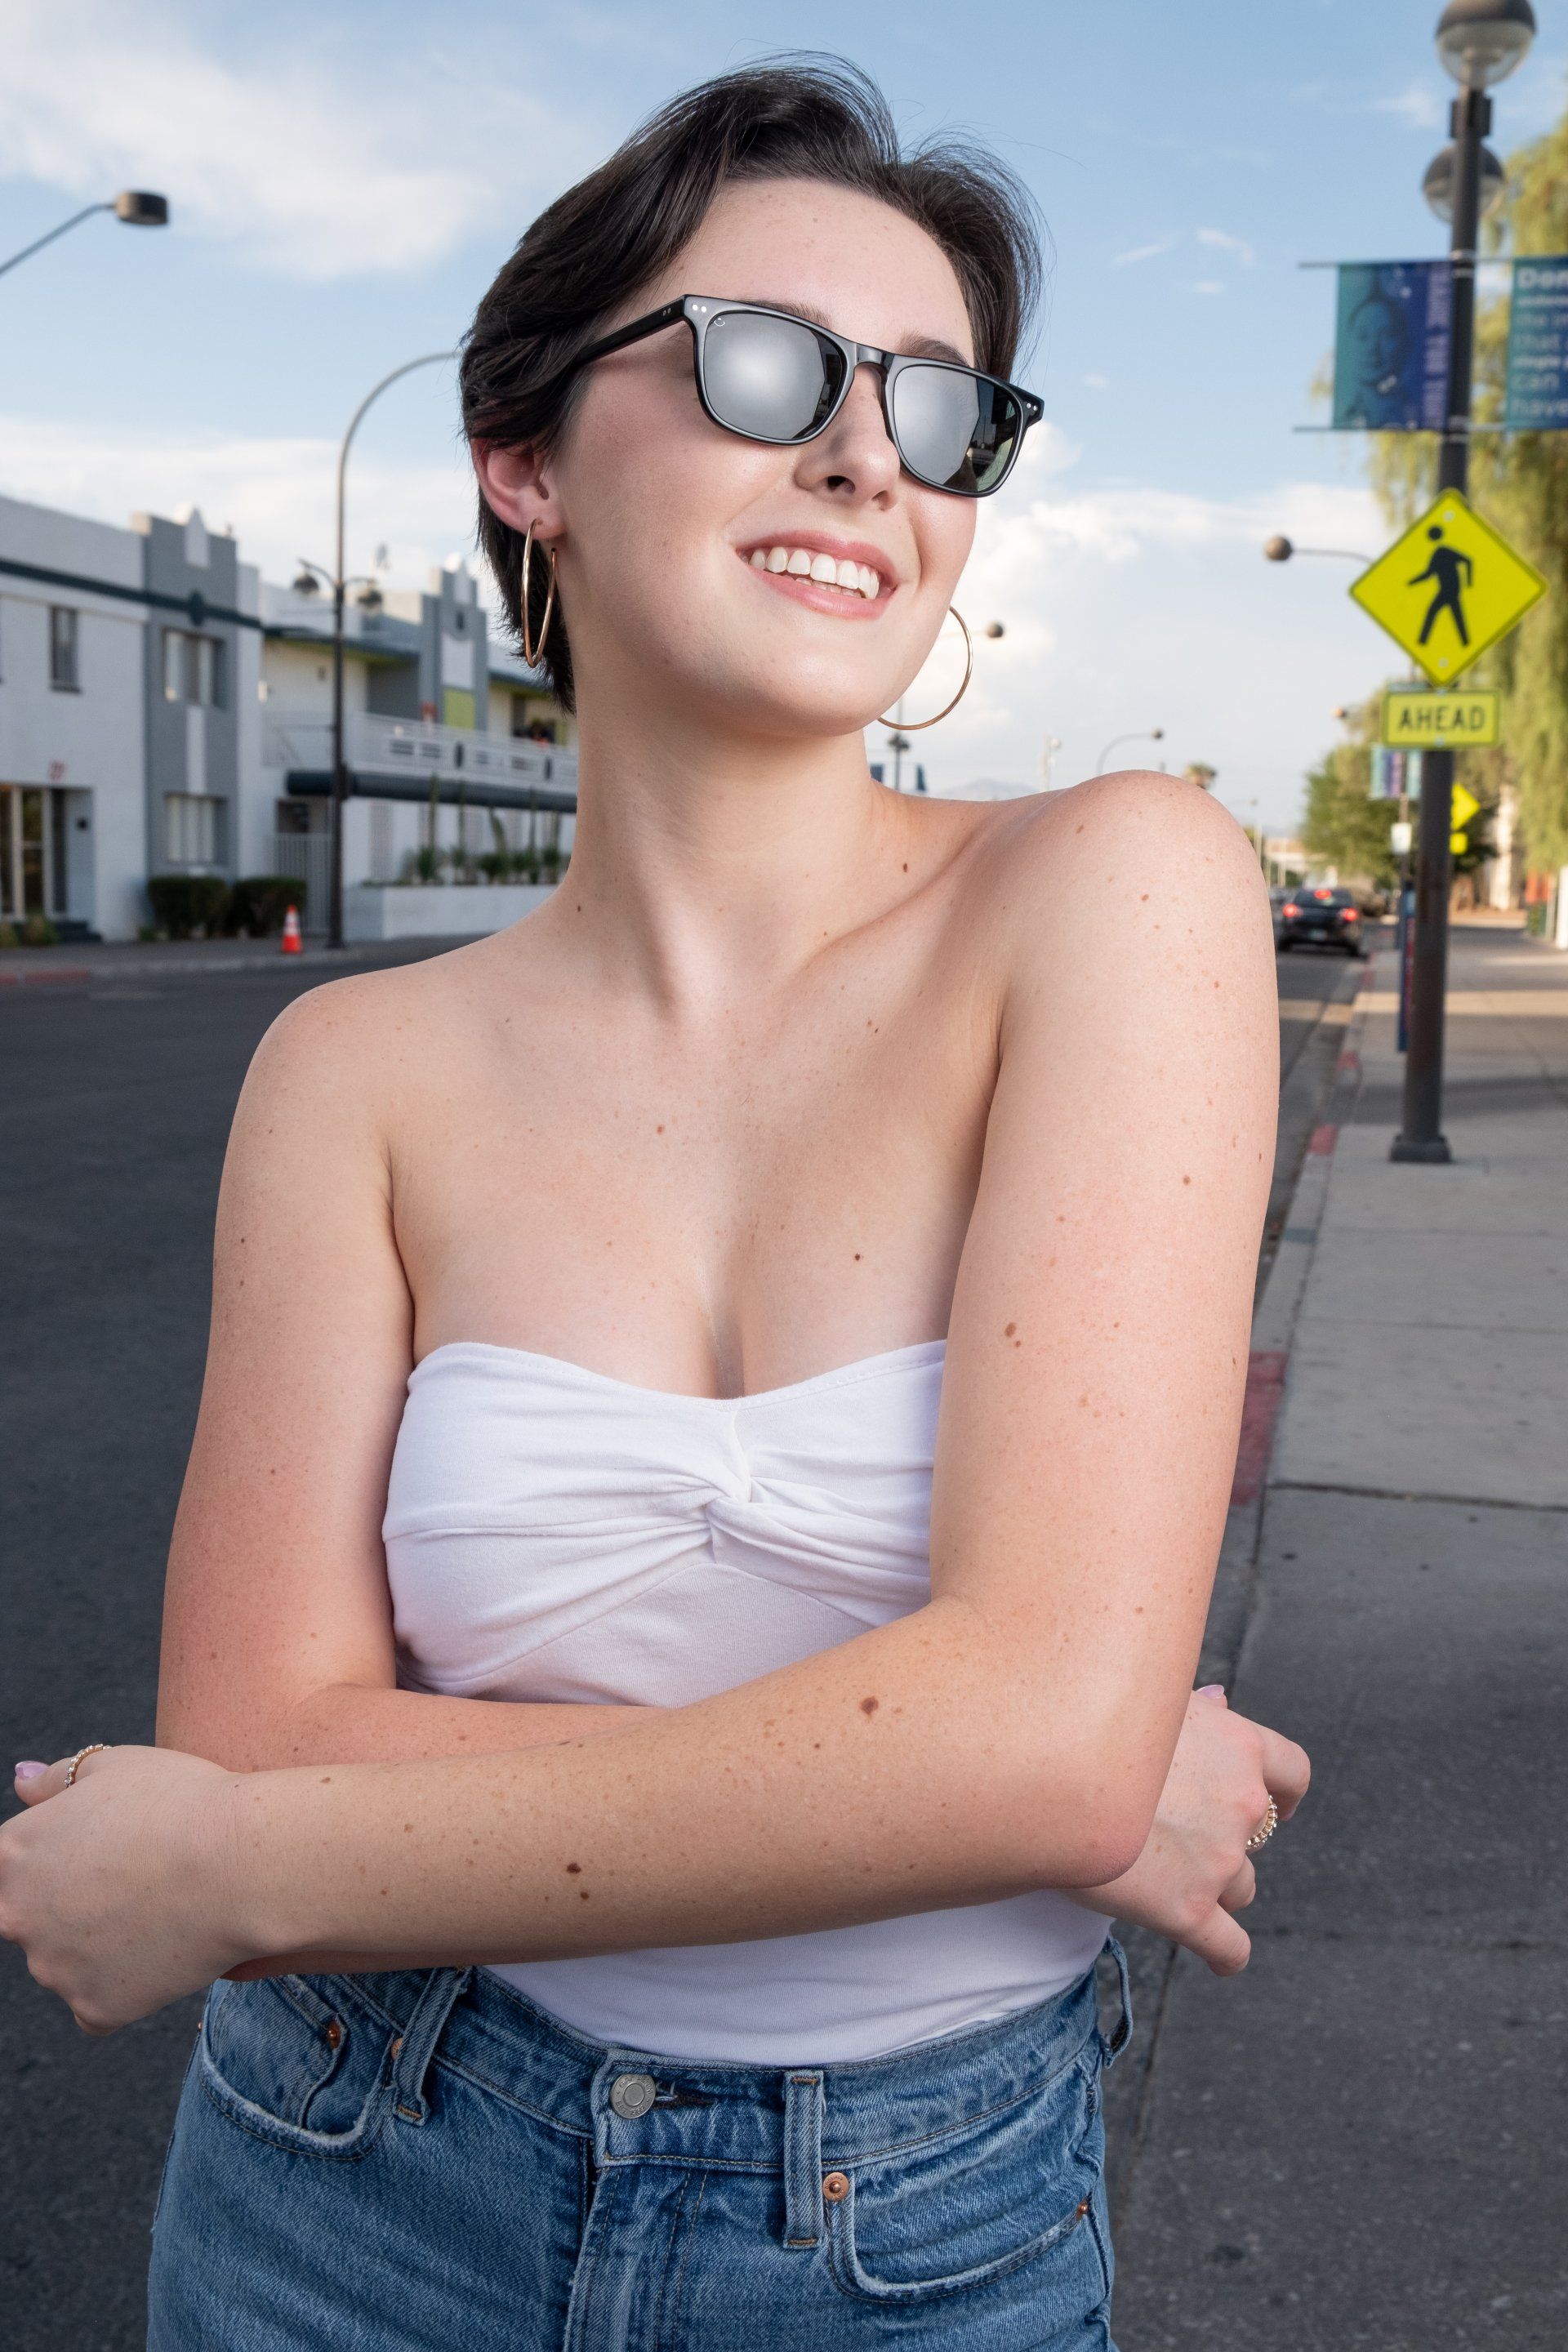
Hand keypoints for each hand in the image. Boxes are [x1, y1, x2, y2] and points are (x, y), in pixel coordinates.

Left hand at [0, 1747, 248, 2032]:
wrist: (240, 1863)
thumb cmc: (181, 1801)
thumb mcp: (115, 1766)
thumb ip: (55, 1778)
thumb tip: (20, 1781)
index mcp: (14, 1852)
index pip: (13, 1864)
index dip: (64, 1853)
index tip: (105, 1850)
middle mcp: (16, 1915)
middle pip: (34, 1916)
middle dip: (74, 1903)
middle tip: (138, 1877)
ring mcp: (52, 1969)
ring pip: (67, 1961)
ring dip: (100, 1944)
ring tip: (162, 1909)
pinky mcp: (93, 2008)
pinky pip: (99, 2003)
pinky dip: (126, 1985)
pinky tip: (165, 1949)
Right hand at [1064, 1686, 1309, 1974]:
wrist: (1042, 1773)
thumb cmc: (1087, 1724)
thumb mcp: (1147, 1700)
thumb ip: (1192, 1707)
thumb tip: (1221, 1700)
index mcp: (1237, 1744)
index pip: (1292, 1770)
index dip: (1284, 1792)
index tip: (1278, 1804)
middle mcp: (1240, 1801)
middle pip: (1255, 1836)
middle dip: (1224, 1839)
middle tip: (1171, 1833)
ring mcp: (1219, 1859)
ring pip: (1240, 1887)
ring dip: (1213, 1885)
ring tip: (1161, 1876)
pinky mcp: (1189, 1911)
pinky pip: (1230, 1948)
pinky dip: (1226, 1955)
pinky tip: (1218, 1958)